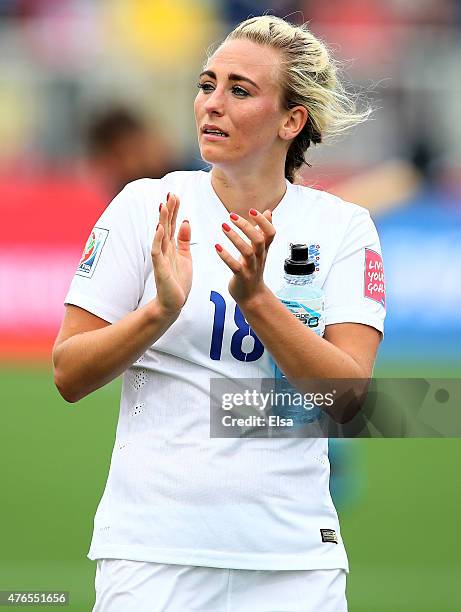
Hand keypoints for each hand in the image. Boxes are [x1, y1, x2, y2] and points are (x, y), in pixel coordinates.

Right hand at [151, 193, 191, 314]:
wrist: (173, 303)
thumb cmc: (179, 281)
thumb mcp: (185, 257)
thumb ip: (185, 240)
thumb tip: (186, 221)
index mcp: (172, 246)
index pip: (172, 224)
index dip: (174, 210)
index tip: (176, 195)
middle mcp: (164, 249)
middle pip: (166, 226)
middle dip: (169, 210)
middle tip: (171, 193)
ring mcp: (161, 258)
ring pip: (160, 235)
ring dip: (162, 221)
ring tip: (164, 206)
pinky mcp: (160, 269)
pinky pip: (157, 252)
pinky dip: (158, 240)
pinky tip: (160, 229)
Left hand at [215, 208, 274, 305]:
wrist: (252, 296)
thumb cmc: (254, 270)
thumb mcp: (261, 250)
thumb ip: (263, 231)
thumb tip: (269, 212)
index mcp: (264, 250)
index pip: (270, 233)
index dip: (264, 221)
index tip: (252, 211)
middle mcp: (260, 257)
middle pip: (259, 240)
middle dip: (246, 226)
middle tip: (232, 216)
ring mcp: (251, 268)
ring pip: (247, 251)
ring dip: (235, 238)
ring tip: (223, 226)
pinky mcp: (242, 277)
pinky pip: (235, 266)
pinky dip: (226, 256)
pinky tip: (217, 247)